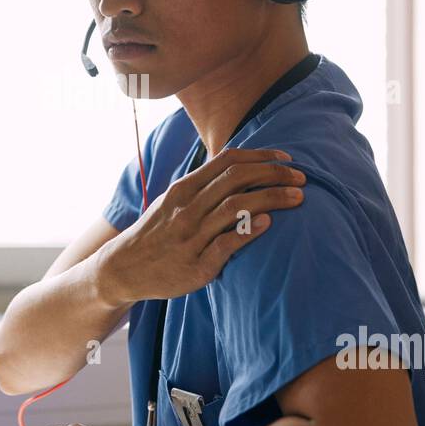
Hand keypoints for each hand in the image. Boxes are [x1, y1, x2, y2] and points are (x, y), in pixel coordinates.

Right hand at [97, 147, 305, 304]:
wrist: (123, 269)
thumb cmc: (156, 233)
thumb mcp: (173, 201)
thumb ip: (203, 186)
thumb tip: (237, 167)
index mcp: (184, 188)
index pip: (228, 161)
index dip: (262, 156)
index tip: (287, 159)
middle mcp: (188, 208)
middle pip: (237, 179)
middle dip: (274, 174)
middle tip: (302, 178)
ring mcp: (192, 236)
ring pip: (236, 207)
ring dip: (272, 198)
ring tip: (298, 198)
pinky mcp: (196, 266)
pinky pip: (227, 244)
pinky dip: (249, 231)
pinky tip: (269, 224)